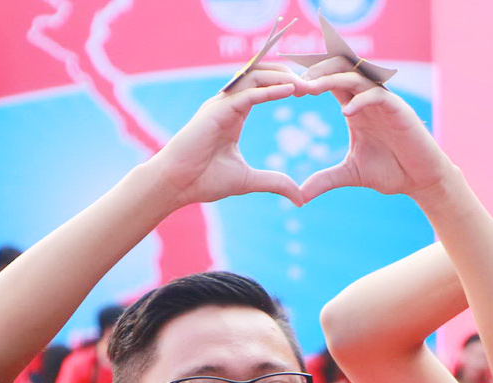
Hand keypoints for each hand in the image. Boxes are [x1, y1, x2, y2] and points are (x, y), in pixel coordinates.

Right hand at [146, 65, 302, 207]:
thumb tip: (300, 198)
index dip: (286, 85)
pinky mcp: (216, 111)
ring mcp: (220, 104)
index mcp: (235, 114)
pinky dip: (269, 90)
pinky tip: (290, 90)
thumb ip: (275, 183)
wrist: (176, 184)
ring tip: (307, 85)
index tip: (309, 92)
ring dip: (283, 78)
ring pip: (255, 77)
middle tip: (315, 84)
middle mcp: (227, 104)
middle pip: (261, 75)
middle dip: (288, 75)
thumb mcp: (249, 181)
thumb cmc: (204, 180)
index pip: (263, 87)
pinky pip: (248, 94)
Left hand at [299, 71, 456, 202]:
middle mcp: (367, 99)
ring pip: (356, 76)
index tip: (289, 91)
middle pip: (339, 70)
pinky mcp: (399, 111)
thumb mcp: (350, 175)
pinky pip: (377, 96)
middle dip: (316, 72)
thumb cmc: (391, 172)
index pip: (329, 81)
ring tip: (311, 88)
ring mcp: (384, 103)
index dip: (310, 81)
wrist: (422, 181)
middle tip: (295, 84)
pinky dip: (361, 100)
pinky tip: (346, 112)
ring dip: (332, 79)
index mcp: (355, 107)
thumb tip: (299, 196)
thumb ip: (325, 180)